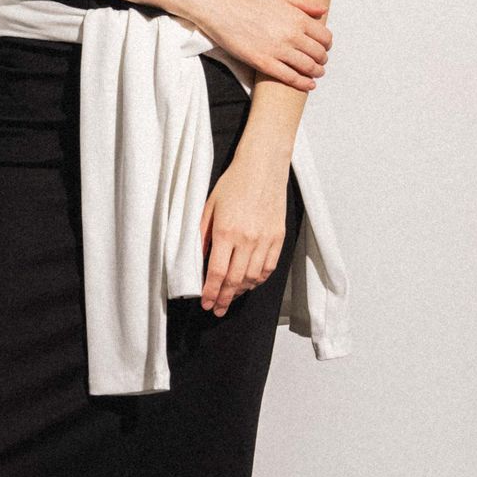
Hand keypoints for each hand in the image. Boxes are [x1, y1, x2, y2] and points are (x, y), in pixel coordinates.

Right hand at [188, 0, 331, 89]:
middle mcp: (291, 34)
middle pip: (318, 53)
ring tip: (316, 73)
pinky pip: (289, 77)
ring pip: (307, 67)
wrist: (220, 8)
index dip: (327, 44)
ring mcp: (278, 50)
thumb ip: (303, 2)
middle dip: (322, 59)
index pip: (324, 36)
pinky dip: (302, 83)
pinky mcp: (263, 62)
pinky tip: (308, 85)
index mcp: (297, 17)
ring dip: (316, 72)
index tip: (324, 47)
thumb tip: (323, 10)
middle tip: (320, 61)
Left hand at [198, 154, 290, 314]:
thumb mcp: (209, 206)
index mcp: (226, 231)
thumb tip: (197, 259)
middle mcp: (247, 239)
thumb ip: (202, 234)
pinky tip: (249, 283)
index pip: (216, 272)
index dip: (210, 292)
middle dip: (224, 299)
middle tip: (217, 309)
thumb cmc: (234, 183)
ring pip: (253, 277)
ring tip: (231, 298)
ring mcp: (265, 239)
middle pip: (234, 280)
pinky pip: (268, 267)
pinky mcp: (278, 237)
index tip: (206, 303)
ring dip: (240, 292)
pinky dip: (258, 280)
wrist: (263, 167)